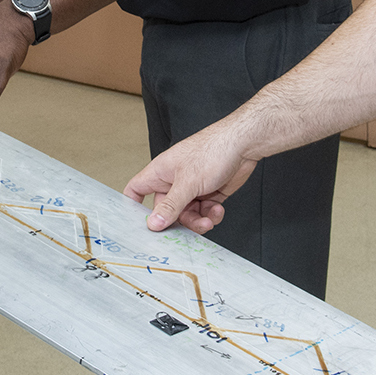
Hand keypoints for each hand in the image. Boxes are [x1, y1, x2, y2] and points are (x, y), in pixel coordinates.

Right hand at [122, 123, 258, 234]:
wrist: (243, 145)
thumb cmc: (212, 151)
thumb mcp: (187, 183)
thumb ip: (170, 206)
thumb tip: (153, 224)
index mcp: (160, 172)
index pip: (136, 189)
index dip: (132, 206)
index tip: (138, 223)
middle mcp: (174, 181)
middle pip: (166, 210)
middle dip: (178, 221)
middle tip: (187, 229)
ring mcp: (192, 188)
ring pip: (187, 214)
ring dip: (198, 221)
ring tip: (209, 220)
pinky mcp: (209, 193)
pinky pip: (204, 212)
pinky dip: (211, 215)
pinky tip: (217, 210)